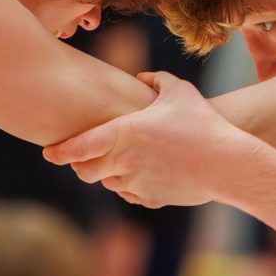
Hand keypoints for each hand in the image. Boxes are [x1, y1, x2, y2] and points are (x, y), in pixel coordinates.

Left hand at [43, 72, 245, 207]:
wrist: (228, 164)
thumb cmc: (203, 124)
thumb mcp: (179, 91)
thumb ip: (156, 80)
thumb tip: (141, 77)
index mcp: (124, 133)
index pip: (80, 145)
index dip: (60, 151)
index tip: (48, 153)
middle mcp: (124, 161)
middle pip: (85, 170)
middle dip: (80, 164)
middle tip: (81, 156)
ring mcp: (136, 183)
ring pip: (106, 183)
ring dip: (106, 174)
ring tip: (117, 160)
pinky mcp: (150, 199)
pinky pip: (129, 195)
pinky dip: (128, 186)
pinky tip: (140, 174)